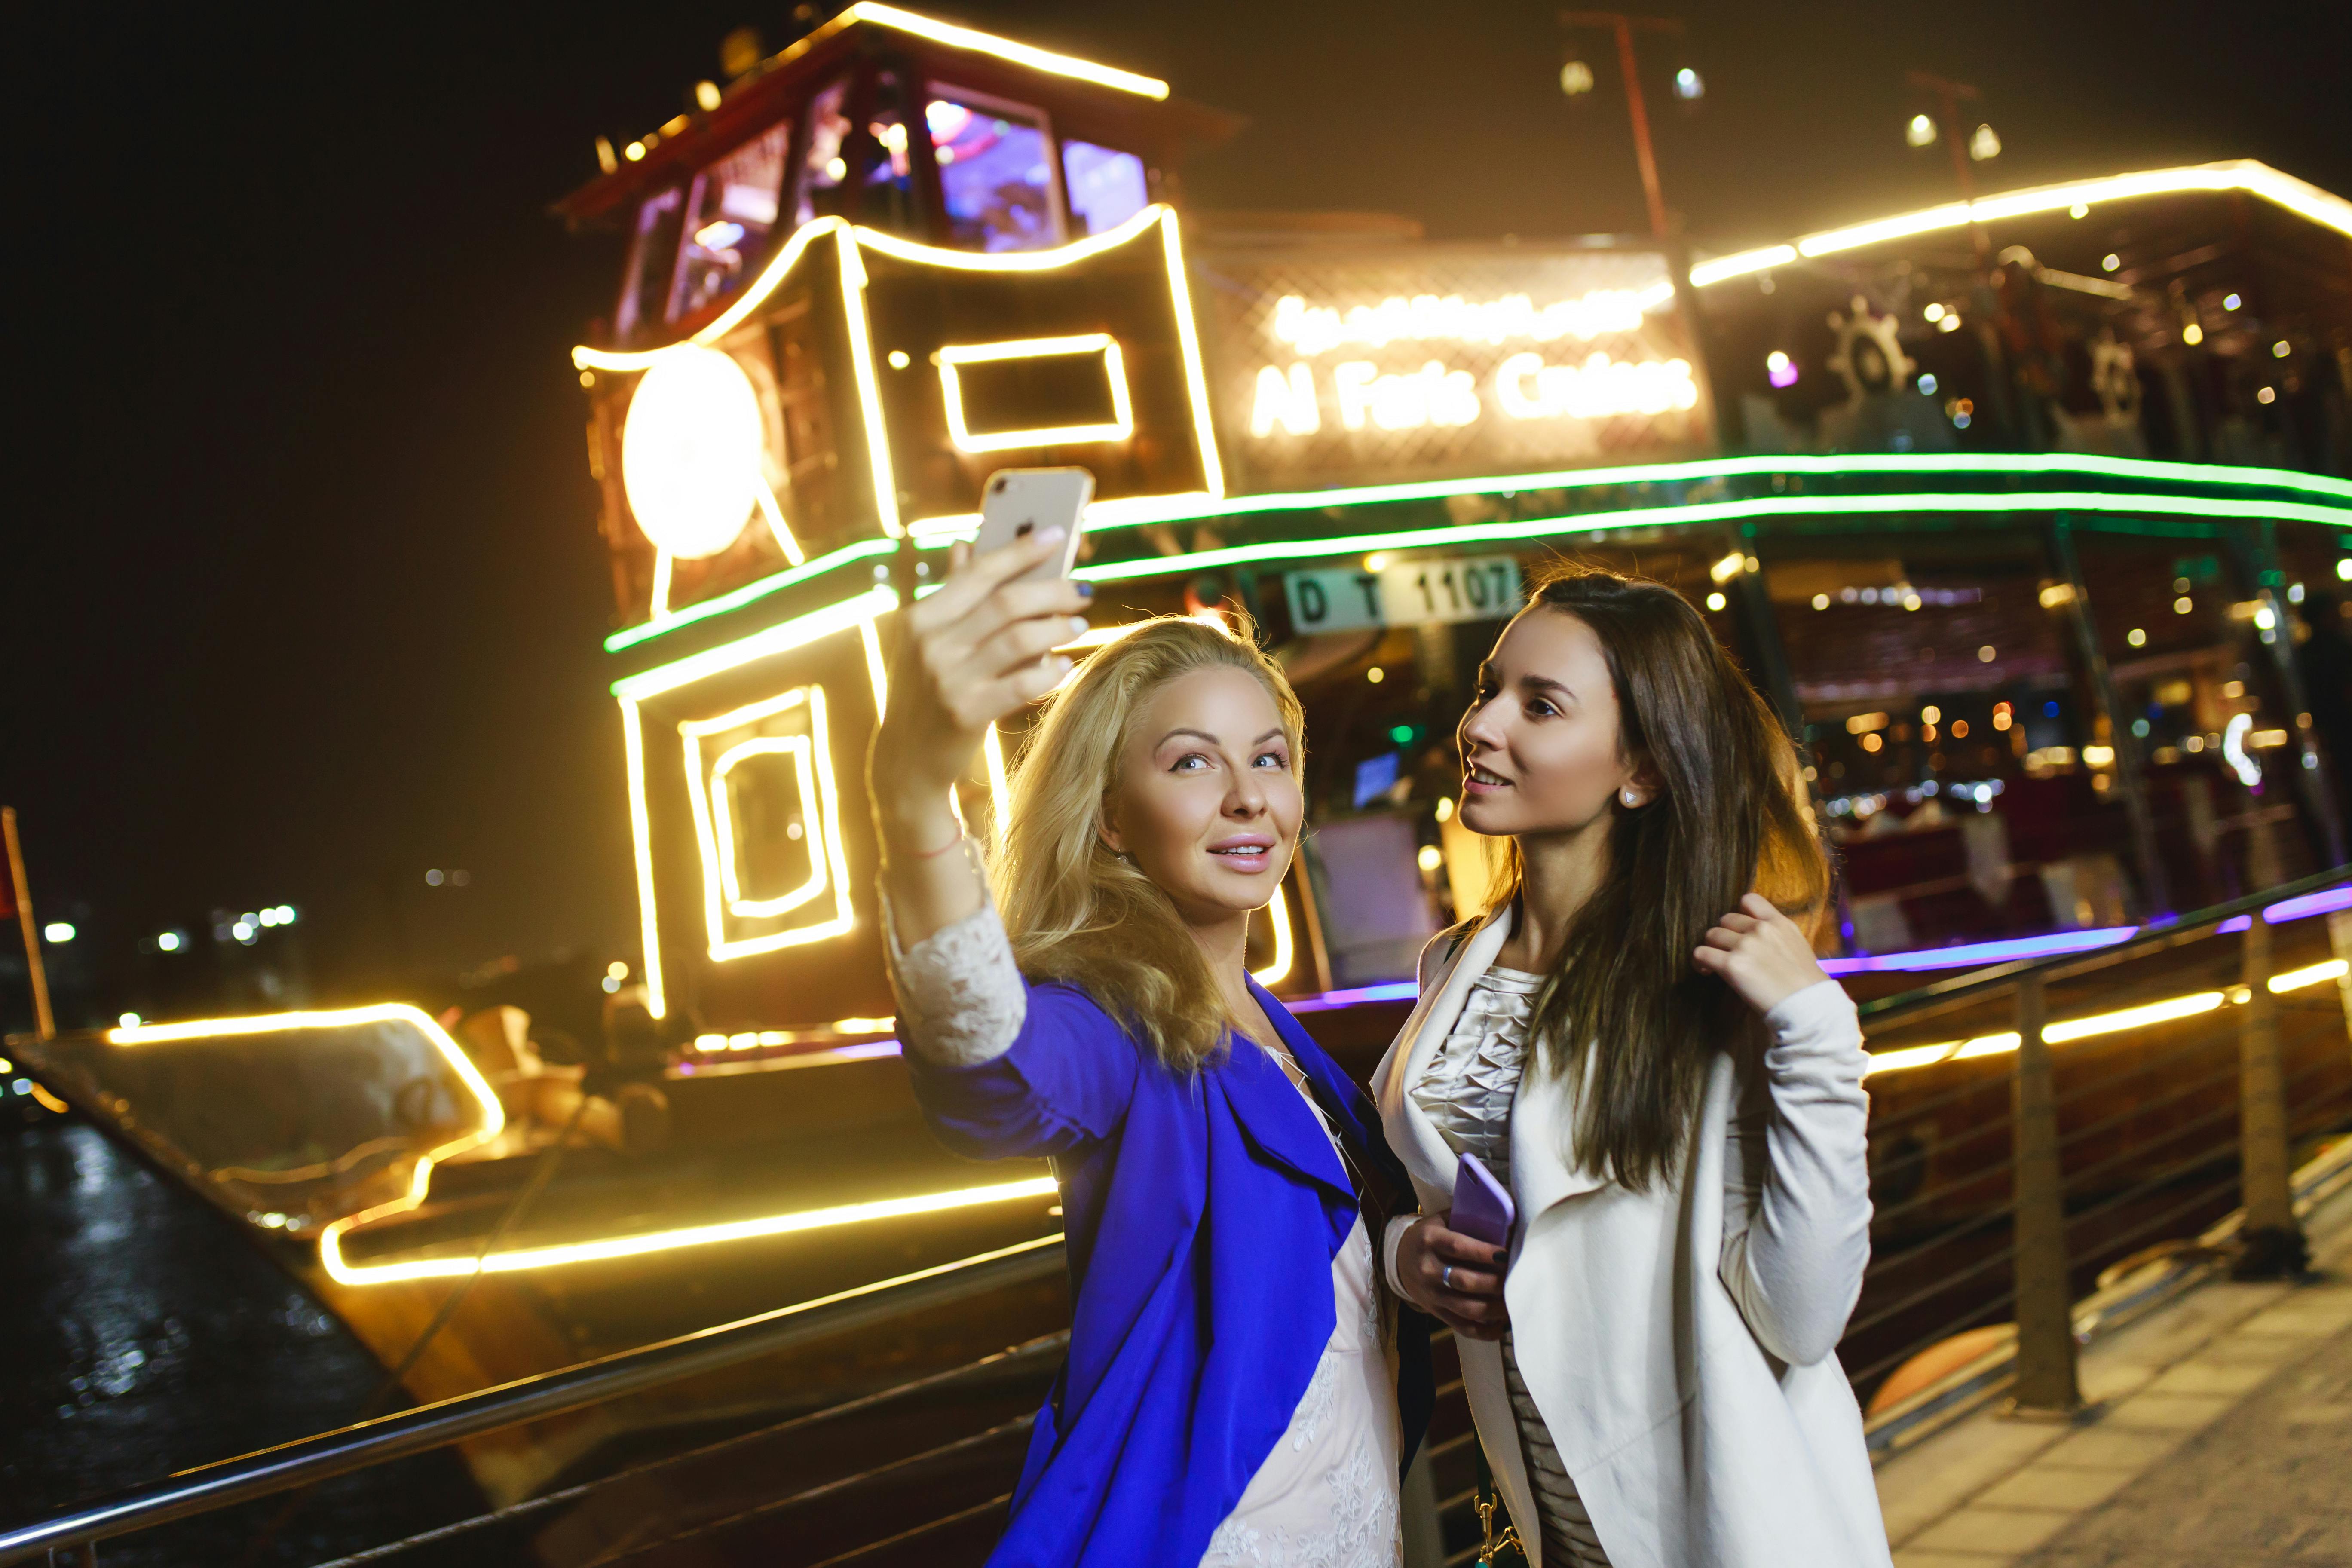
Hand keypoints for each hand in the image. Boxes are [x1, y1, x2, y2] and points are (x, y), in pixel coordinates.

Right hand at [867, 531, 1091, 852]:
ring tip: (1080, 626)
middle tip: (1082, 591)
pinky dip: (1051, 672)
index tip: (1058, 534)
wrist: (905, 758)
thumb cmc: (925, 690)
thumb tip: (965, 546)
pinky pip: (1023, 683)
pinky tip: (1065, 666)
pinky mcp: (966, 712)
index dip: (1021, 550)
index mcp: (921, 618)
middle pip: (1007, 602)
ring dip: (1059, 629)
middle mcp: (931, 644)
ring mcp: (948, 679)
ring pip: (1021, 639)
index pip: (980, 573)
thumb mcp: (926, 641)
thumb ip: (950, 594)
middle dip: (1053, 591)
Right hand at [1396, 1214, 1508, 1340]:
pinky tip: (1502, 1324)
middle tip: (1518, 1279)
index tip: (1507, 1255)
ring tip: (1514, 1302)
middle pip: (1465, 1281)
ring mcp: (1431, 1294)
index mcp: (1431, 1240)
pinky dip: (1485, 1331)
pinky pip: (1463, 1327)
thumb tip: (1509, 1224)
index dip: (1484, 1253)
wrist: (1399, 1258)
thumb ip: (1469, 1221)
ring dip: (1495, 1308)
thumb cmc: (1431, 1235)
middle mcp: (1428, 1269)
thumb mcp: (1443, 1220)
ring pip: (1467, 1308)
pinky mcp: (1436, 1312)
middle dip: (1495, 1283)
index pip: (1458, 1248)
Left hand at [1692, 892, 1830, 1014]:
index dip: (1739, 913)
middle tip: (1725, 951)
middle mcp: (1761, 929)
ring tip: (1713, 963)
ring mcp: (1745, 945)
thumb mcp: (1797, 948)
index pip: (1749, 900)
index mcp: (1779, 923)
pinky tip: (1706, 971)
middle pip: (1726, 919)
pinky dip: (1699, 962)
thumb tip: (1758, 941)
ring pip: (1711, 935)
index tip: (1738, 929)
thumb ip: (1776, 938)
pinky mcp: (1731, 965)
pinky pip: (1701, 953)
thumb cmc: (1806, 985)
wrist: (1809, 1007)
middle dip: (1724, 934)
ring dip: (1711, 947)